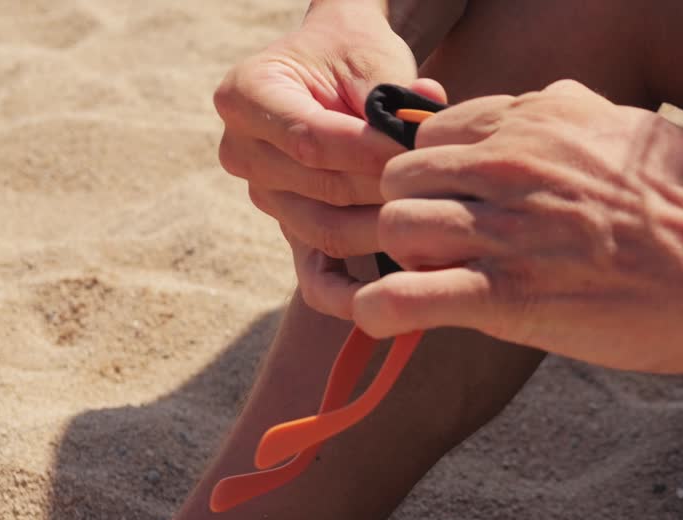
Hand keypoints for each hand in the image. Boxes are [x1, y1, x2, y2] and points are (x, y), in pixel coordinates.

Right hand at [213, 1, 446, 308]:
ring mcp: (264, 196)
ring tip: (434, 225)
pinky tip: (384, 299)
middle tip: (440, 194)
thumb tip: (419, 129)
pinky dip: (346, 294)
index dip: (370, 152)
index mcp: (246, 97)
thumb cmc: (356, 57)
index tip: (421, 154)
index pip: (312, 141)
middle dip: (386, 193)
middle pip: (321, 189)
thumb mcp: (371, 60)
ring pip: (326, 230)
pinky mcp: (291, 229)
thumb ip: (391, 97)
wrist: (337, 66)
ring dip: (384, 231)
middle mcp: (242, 151)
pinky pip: (313, 275)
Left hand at [346, 80, 682, 374]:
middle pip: (403, 177)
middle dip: (417, 213)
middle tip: (448, 249)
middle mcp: (507, 164)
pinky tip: (394, 319)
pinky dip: (381, 310)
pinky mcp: (503, 296)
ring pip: (394, 227)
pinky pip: (399, 297)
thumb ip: (571, 119)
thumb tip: (542, 107)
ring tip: (436, 283)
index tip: (462, 205)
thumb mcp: (630, 130)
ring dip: (404, 259)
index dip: (442, 174)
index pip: (436, 133)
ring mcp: (501, 229)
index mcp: (535, 121)